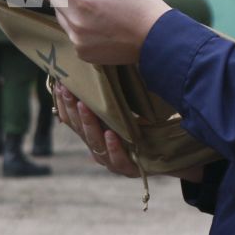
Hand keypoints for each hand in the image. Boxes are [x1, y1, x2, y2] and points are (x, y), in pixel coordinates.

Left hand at [34, 0, 169, 65]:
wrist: (159, 42)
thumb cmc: (141, 5)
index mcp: (82, 0)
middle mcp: (74, 22)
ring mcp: (77, 40)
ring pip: (62, 16)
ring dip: (68, 6)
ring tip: (90, 1)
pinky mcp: (82, 53)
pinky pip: (71, 32)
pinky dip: (77, 23)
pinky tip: (96, 20)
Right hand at [51, 83, 202, 181]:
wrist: (174, 153)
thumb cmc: (148, 129)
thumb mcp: (126, 110)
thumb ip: (111, 98)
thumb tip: (98, 64)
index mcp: (95, 134)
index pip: (71, 119)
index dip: (64, 103)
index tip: (61, 84)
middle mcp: (99, 148)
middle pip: (79, 130)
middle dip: (72, 109)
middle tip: (68, 91)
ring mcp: (112, 161)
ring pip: (94, 144)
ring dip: (88, 124)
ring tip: (84, 107)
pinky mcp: (130, 170)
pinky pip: (118, 160)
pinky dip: (113, 148)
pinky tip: (110, 135)